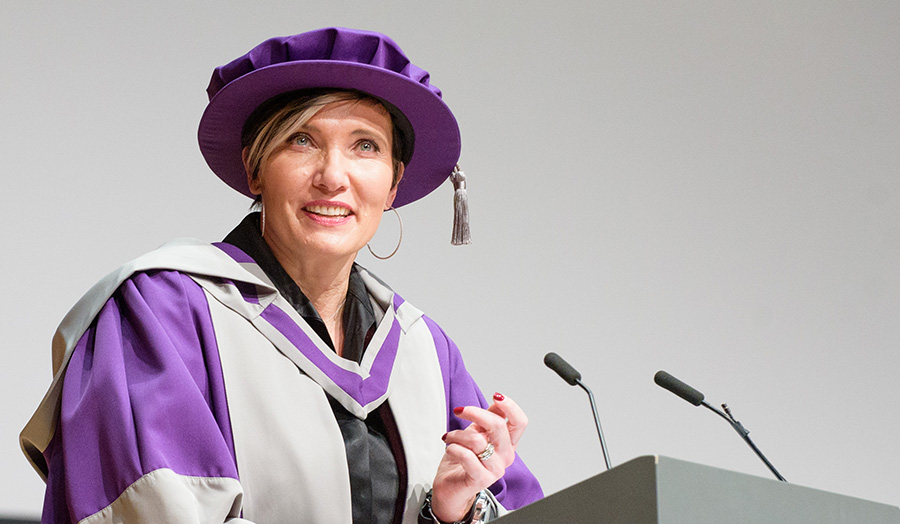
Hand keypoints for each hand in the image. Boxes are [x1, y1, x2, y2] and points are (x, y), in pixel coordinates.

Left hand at [429, 393, 527, 521]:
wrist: (450, 487)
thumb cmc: (462, 460)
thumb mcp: (476, 433)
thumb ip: (488, 418)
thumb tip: (497, 400)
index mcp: (507, 443)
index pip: (519, 422)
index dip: (510, 406)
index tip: (495, 395)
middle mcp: (505, 456)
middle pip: (499, 426)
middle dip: (475, 413)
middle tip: (459, 411)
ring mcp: (495, 469)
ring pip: (478, 440)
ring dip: (457, 434)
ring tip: (449, 437)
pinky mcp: (481, 479)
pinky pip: (467, 456)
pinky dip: (454, 448)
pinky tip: (450, 448)